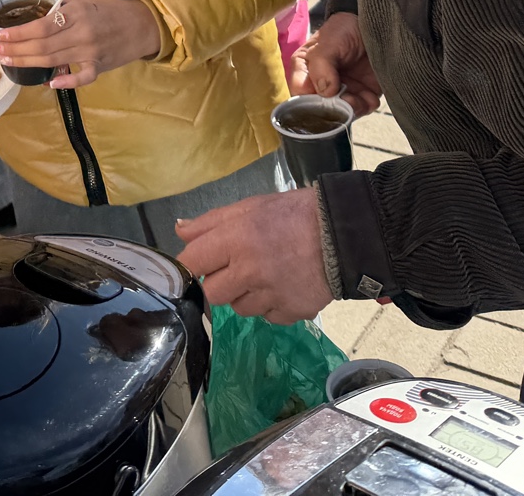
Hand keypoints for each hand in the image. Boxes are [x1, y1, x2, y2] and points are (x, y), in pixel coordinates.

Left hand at [0, 0, 161, 88]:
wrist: (141, 24)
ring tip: (8, 61)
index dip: (18, 33)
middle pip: (42, 46)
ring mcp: (91, 52)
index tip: (0, 35)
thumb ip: (59, 9)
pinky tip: (48, 83)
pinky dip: (66, 81)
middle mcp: (82, 33)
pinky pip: (81, 78)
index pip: (41, 26)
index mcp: (76, 14)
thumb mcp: (82, 2)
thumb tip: (33, 14)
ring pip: (53, 61)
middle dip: (16, 50)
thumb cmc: (108, 11)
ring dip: (28, 62)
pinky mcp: (101, 67)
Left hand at [176, 187, 333, 323]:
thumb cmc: (292, 214)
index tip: (198, 264)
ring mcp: (272, 295)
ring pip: (240, 308)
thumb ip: (211, 222)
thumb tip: (179, 232)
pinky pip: (268, 317)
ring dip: (246, 295)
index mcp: (236, 239)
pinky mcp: (292, 313)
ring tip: (265, 275)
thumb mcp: (249, 207)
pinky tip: (283, 286)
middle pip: (212, 293)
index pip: (191, 262)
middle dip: (220, 282)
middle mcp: (250, 271)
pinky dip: (271, 306)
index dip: (191, 265)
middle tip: (236, 268)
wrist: (343, 234)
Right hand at [289, 11, 381, 115]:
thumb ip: (321, 65)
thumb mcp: (328, 42)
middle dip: (334, 109)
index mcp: (304, 71)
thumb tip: (325, 92)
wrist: (374, 25)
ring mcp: (342, 91)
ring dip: (352, 109)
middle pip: (321, 110)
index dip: (310, 101)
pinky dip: (367, 105)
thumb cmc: (343, 30)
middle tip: (347, 98)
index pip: (299, 94)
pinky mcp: (362, 95)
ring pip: (342, 114)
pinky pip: (363, 110)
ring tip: (361, 96)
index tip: (325, 97)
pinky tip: (370, 95)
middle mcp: (321, 85)